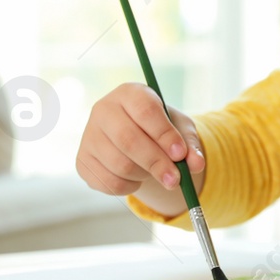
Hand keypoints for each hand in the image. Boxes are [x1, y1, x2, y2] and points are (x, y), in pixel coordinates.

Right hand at [76, 82, 205, 207]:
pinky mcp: (82, 161)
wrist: (139, 137)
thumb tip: (196, 165)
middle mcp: (104, 109)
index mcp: (130, 93)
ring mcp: (89, 135)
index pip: (145, 111)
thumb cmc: (162, 129)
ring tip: (156, 172)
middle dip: (156, 162)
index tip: (180, 154)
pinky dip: (129, 186)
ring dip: (144, 175)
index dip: (164, 134)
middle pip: (128, 140)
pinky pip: (108, 182)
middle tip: (176, 179)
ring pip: (119, 164)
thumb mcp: (181, 130)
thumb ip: (190, 145)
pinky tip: (138, 178)